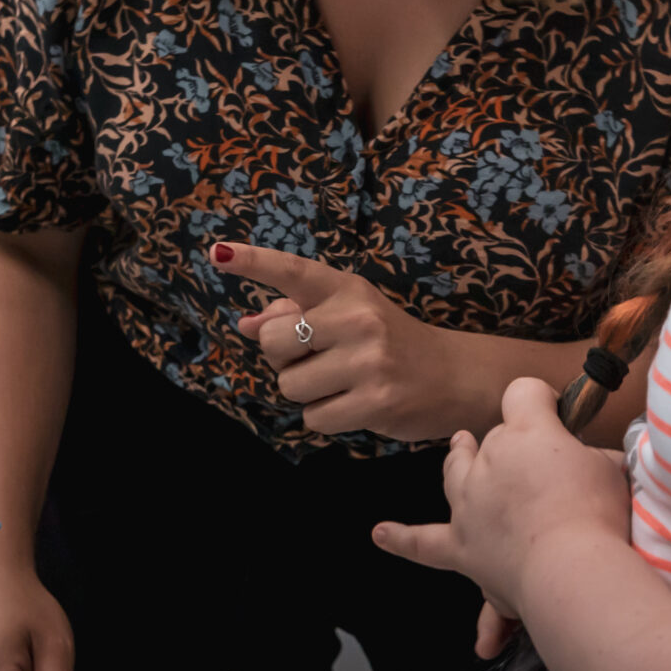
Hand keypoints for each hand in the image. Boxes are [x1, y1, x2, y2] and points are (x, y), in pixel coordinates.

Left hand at [213, 240, 465, 439]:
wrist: (452, 375)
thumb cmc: (386, 341)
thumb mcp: (347, 314)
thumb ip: (295, 313)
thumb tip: (247, 324)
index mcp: (346, 289)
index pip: (292, 271)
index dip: (253, 262)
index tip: (218, 253)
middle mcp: (357, 318)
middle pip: (273, 342)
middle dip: (284, 358)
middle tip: (317, 358)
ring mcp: (368, 360)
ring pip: (289, 385)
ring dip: (305, 391)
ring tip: (340, 382)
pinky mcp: (376, 401)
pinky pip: (313, 417)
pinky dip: (324, 416)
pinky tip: (353, 403)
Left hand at [370, 377, 631, 617]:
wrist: (573, 571)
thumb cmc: (599, 515)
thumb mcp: (611, 470)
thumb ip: (592, 458)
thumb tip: (591, 460)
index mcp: (526, 433)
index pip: (523, 393)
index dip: (540, 400)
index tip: (555, 411)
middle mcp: (488, 460)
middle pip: (491, 439)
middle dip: (511, 445)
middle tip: (532, 459)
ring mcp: (468, 504)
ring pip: (454, 472)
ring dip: (458, 461)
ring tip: (458, 450)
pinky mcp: (462, 546)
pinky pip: (424, 542)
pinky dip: (403, 539)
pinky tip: (382, 535)